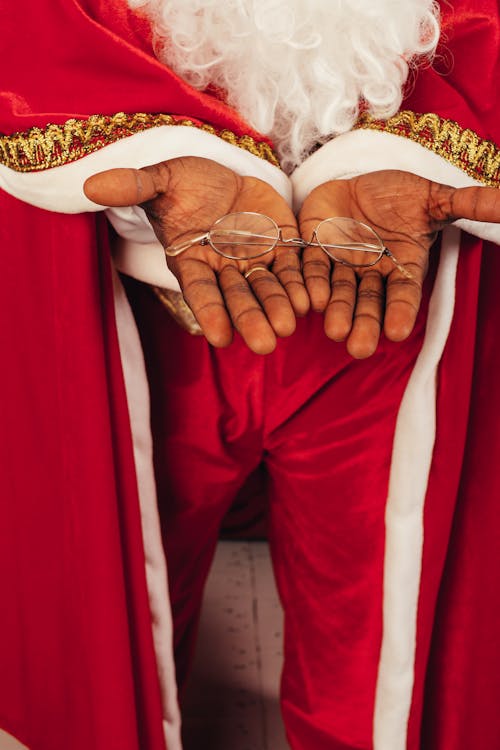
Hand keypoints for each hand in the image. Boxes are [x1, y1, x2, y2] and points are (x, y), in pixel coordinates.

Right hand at [84, 156, 308, 353]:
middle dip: (251, 319)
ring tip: (289, 328)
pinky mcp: (282, 247)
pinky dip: (301, 284)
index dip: (210, 312)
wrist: (221, 176)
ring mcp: (254, 260)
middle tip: (264, 344)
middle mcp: (224, 268)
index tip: (219, 337)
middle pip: (238, 298)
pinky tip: (311, 301)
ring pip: (267, 288)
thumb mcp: (162, 180)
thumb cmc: (185, 183)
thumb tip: (92, 186)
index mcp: (192, 260)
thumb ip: (135, 186)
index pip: (200, 291)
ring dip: (278, 307)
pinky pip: (292, 268)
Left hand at [299, 170, 499, 357]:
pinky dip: (311, 284)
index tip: (396, 333)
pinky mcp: (314, 250)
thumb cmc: (399, 195)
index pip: (403, 294)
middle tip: (359, 349)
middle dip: (365, 324)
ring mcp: (342, 264)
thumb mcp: (433, 198)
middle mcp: (371, 272)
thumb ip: (467, 204)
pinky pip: (311, 269)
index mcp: (401, 265)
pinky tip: (311, 301)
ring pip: (340, 292)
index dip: (399, 312)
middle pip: (369, 303)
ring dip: (337, 312)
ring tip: (335, 332)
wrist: (358, 181)